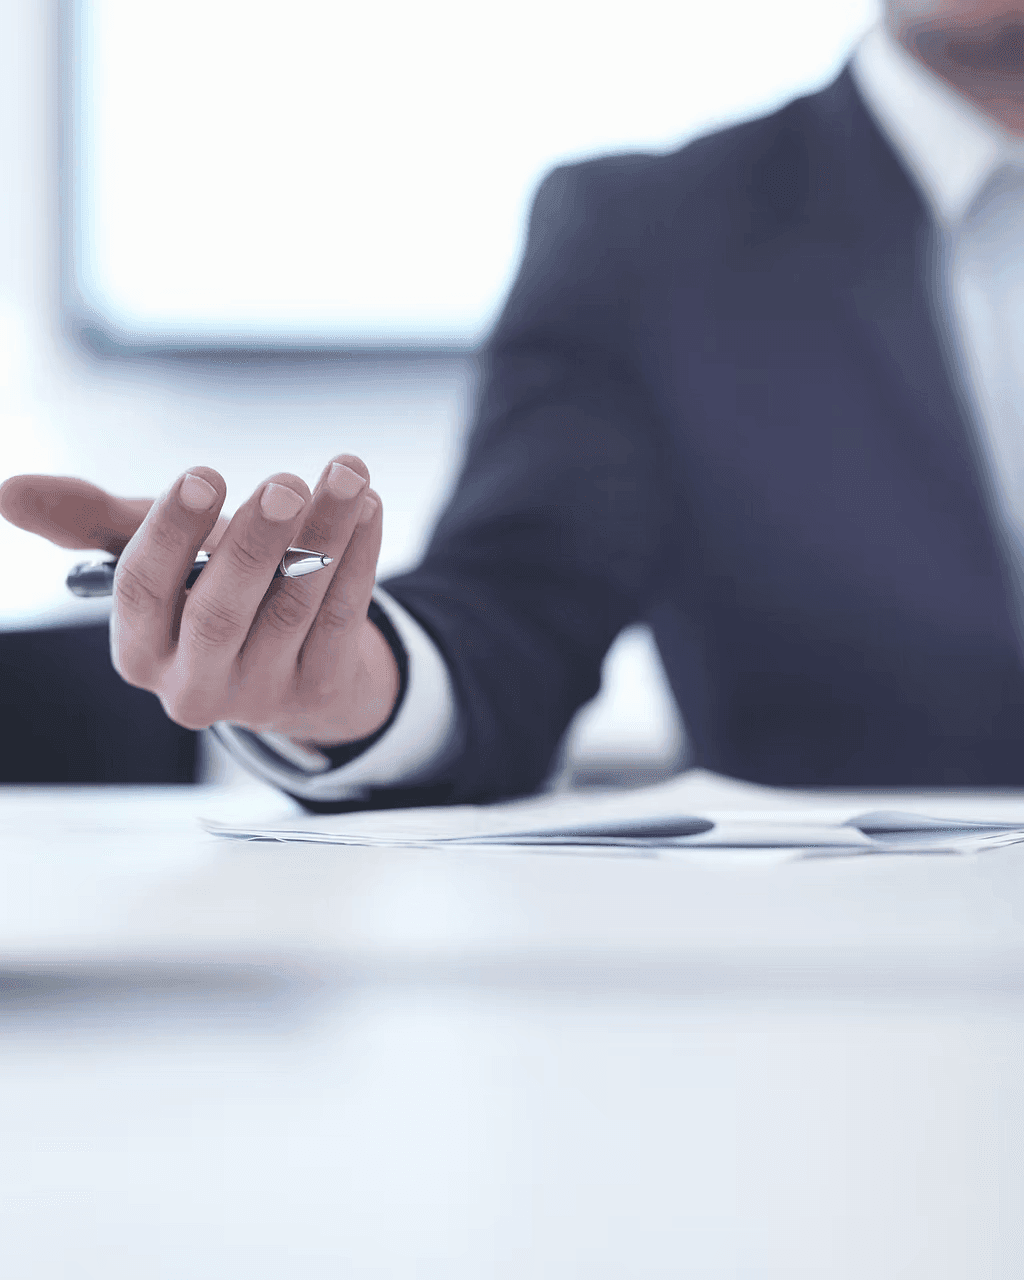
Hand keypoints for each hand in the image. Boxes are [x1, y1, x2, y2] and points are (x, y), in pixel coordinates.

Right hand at [0, 458, 398, 745]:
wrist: (290, 659)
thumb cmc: (206, 593)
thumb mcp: (150, 557)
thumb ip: (90, 522)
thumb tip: (8, 491)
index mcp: (139, 650)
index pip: (142, 591)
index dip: (170, 532)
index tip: (203, 475)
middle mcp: (194, 684)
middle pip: (221, 611)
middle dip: (255, 544)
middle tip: (286, 484)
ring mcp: (262, 693)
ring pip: (294, 609)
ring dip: (325, 537)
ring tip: (346, 476)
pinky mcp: (321, 688)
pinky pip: (344, 617)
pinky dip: (359, 558)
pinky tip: (367, 507)